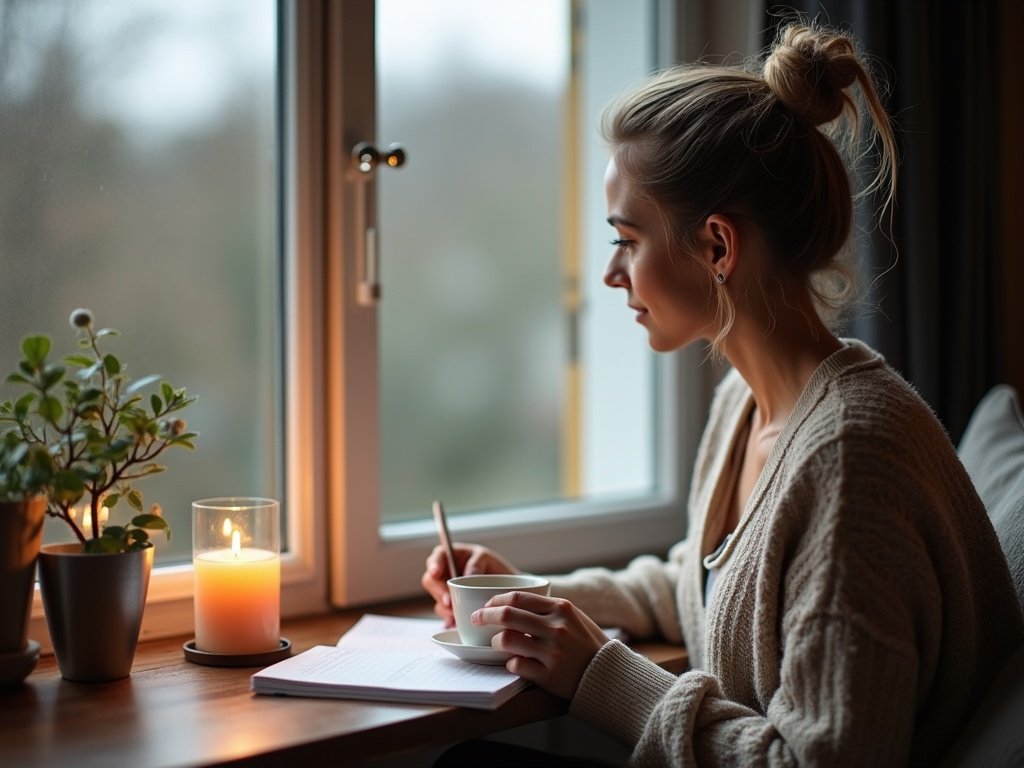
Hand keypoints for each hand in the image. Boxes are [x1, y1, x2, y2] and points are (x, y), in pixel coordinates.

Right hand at [421, 543, 517, 625]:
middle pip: (431, 580)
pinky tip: (456, 622)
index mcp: (452, 557)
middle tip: (448, 601)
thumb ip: (476, 563)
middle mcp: (446, 574)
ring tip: (455, 614)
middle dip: (438, 592)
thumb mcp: (487, 559)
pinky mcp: (452, 609)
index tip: (436, 573)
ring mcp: (448, 592)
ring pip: (437, 599)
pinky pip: (446, 615)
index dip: (433, 564)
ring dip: (444, 608)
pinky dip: (451, 619)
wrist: (509, 592)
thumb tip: (467, 575)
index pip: (438, 556)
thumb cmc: (495, 568)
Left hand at [473, 592, 607, 699]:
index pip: (517, 597)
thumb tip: (514, 601)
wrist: (608, 674)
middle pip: (506, 615)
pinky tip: (515, 662)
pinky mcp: (549, 676)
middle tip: (476, 620)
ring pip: (507, 640)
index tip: (486, 605)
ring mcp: (553, 652)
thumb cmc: (587, 643)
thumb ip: (548, 608)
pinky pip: (516, 665)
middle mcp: (556, 628)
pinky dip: (510, 663)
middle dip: (484, 616)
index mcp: (561, 608)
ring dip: (496, 642)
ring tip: (497, 644)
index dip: (495, 600)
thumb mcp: (574, 617)